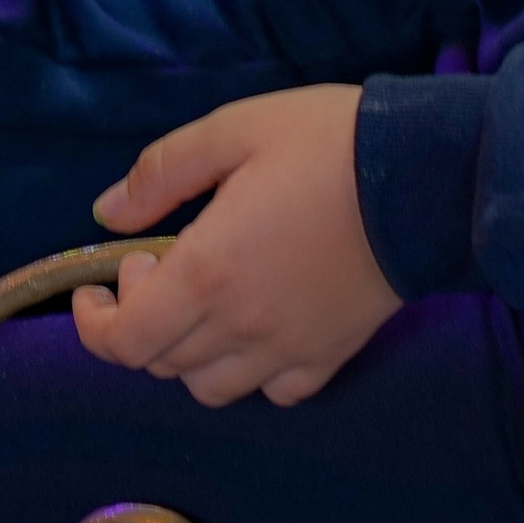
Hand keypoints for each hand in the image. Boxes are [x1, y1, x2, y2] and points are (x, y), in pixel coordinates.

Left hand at [73, 87, 399, 409]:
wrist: (426, 177)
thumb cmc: (325, 143)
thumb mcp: (233, 130)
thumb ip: (161, 174)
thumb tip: (106, 212)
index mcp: (207, 274)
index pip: (124, 341)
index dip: (96, 323)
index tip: (101, 284)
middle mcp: (240, 327)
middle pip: (160, 363)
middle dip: (141, 317)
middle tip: (161, 264)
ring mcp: (287, 350)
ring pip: (210, 387)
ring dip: (189, 351)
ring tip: (205, 298)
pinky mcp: (330, 356)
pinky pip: (274, 392)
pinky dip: (251, 370)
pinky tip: (258, 325)